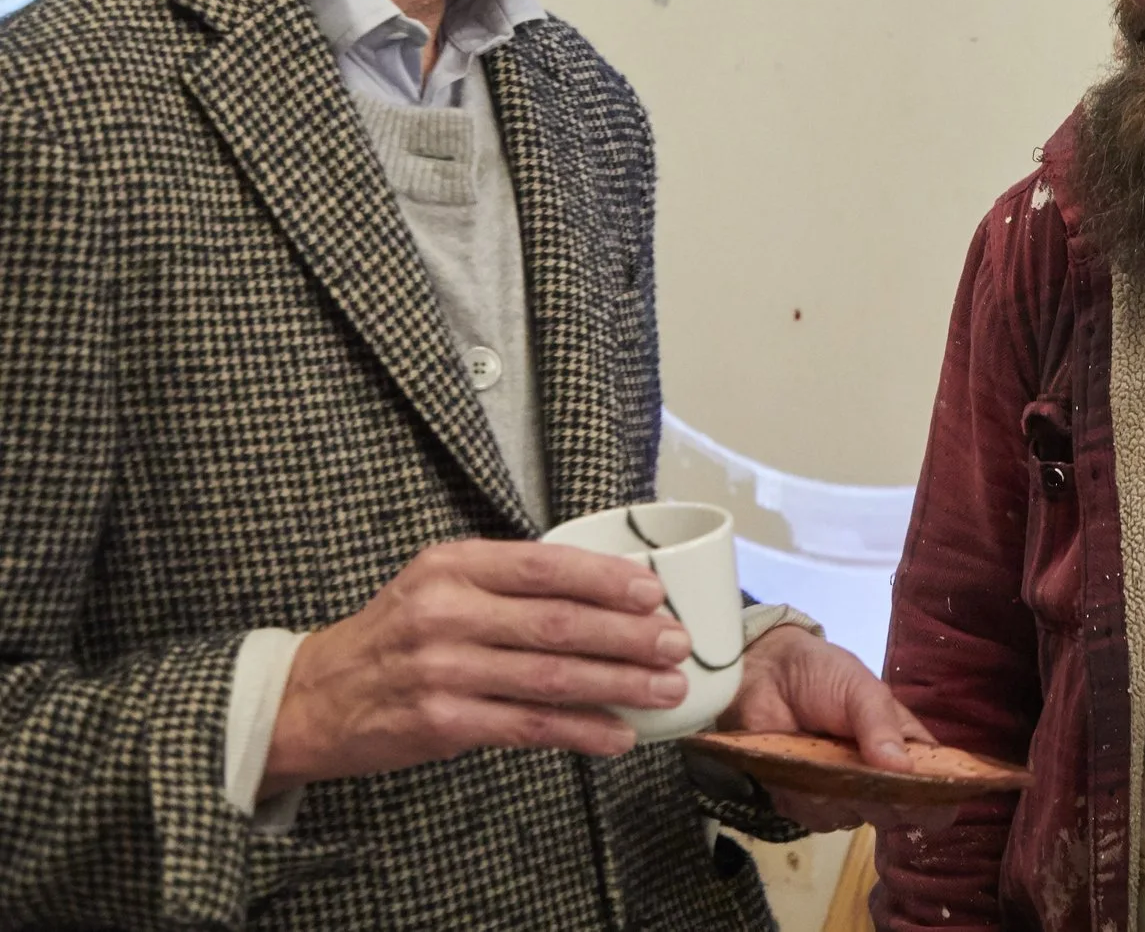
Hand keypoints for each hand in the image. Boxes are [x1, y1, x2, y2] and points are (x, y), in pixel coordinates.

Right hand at [262, 539, 686, 796]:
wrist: (314, 697)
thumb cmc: (396, 636)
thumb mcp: (440, 585)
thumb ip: (510, 584)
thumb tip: (608, 592)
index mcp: (452, 566)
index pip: (544, 565)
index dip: (606, 579)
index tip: (654, 593)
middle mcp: (445, 612)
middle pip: (557, 622)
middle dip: (627, 634)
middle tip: (675, 643)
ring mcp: (442, 670)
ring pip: (551, 676)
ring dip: (619, 683)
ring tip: (666, 688)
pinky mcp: (441, 722)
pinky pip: (528, 726)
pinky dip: (581, 730)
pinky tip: (619, 734)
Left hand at [716, 625, 955, 833]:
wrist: (765, 672)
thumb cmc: (824, 675)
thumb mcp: (861, 690)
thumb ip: (881, 726)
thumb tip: (903, 769)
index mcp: (905, 749)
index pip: (934, 787)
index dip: (936, 800)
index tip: (923, 799)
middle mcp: (877, 778)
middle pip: (893, 814)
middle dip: (879, 799)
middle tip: (863, 771)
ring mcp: (839, 792)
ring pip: (848, 818)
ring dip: (835, 795)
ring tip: (820, 759)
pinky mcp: (800, 800)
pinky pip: (808, 817)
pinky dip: (801, 796)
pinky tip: (796, 767)